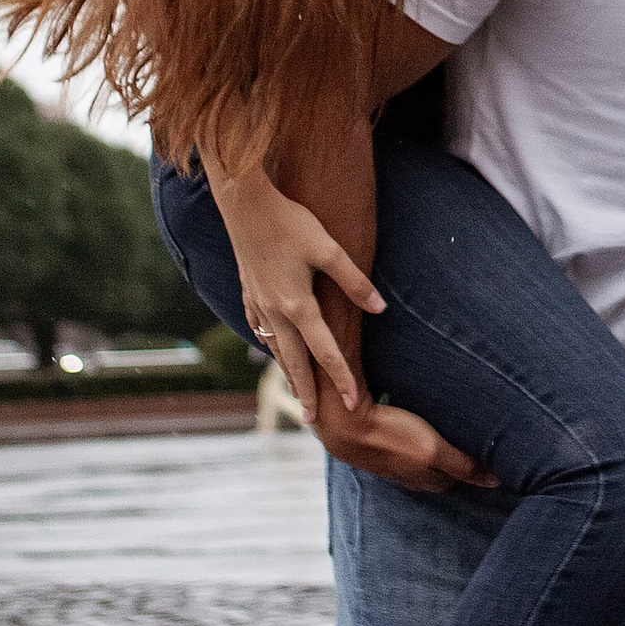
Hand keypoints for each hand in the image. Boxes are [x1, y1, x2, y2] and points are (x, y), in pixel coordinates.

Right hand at [210, 158, 384, 415]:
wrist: (244, 206)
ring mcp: (258, 305)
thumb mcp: (328, 249)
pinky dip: (271, 348)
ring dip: (287, 373)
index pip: (324, 352)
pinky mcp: (249, 294)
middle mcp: (275, 312)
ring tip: (296, 393)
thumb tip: (380, 308)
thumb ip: (355, 282)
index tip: (351, 402)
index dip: (340, 378)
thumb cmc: (290, 223)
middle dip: (306, 392)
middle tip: (313, 419)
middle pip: (294, 362)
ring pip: (276, 349)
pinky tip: (274, 350)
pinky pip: (261, 331)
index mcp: (297, 305)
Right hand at [310, 393, 490, 494]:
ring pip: (423, 460)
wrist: (345, 426)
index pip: (459, 477)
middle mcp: (411, 475)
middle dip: (457, 460)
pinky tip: (416, 427)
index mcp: (427, 479)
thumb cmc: (392, 435)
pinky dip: (416, 441)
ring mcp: (394, 463)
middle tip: (474, 442)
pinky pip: (405, 448)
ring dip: (435, 450)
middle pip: (442, 471)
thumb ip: (463, 465)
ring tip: (448, 435)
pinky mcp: (380, 448)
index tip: (489, 454)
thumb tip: (496, 482)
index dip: (474, 466)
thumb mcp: (433, 451)